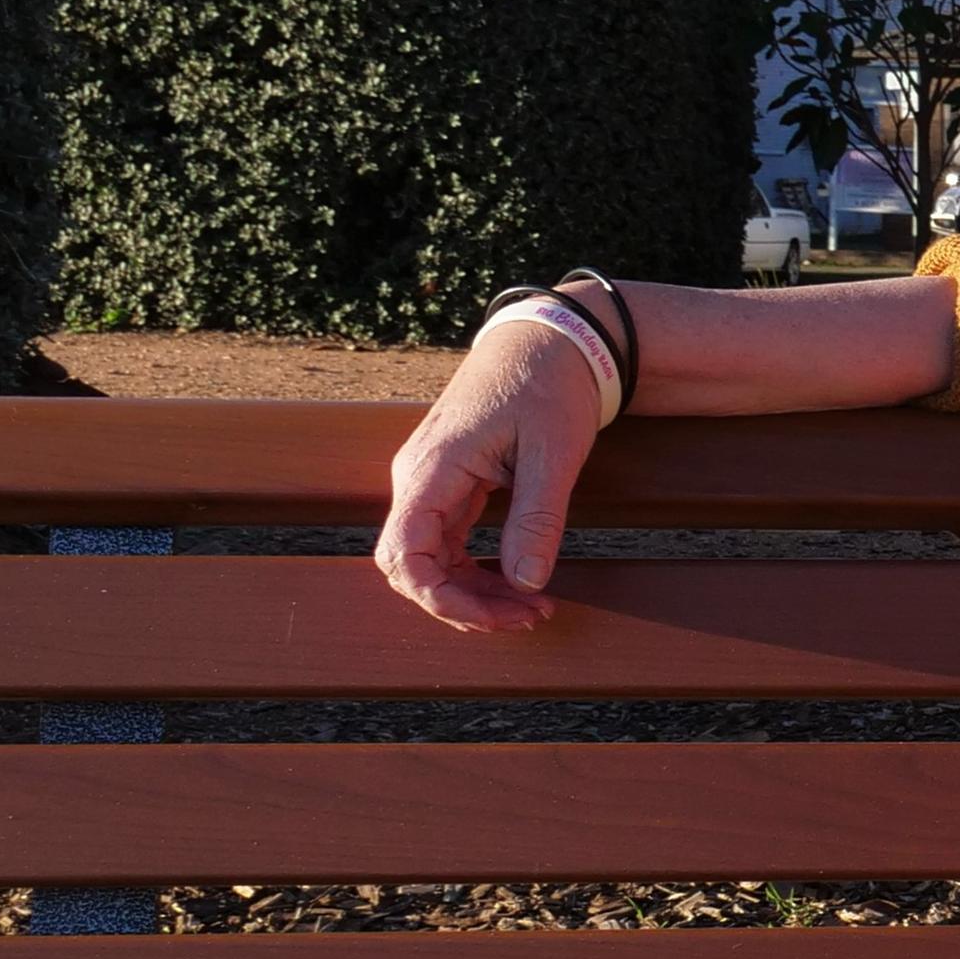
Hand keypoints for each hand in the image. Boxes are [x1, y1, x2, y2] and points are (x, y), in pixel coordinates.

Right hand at [373, 317, 609, 632]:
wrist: (548, 341)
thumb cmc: (548, 385)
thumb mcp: (554, 453)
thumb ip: (538, 519)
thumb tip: (526, 583)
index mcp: (432, 468)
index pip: (405, 554)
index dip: (440, 598)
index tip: (496, 618)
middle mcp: (418, 479)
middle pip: (412, 567)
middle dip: (464, 604)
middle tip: (531, 616)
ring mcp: (430, 484)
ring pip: (431, 561)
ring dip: (474, 594)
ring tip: (533, 608)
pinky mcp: (450, 487)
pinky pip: (448, 545)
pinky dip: (477, 573)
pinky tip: (517, 584)